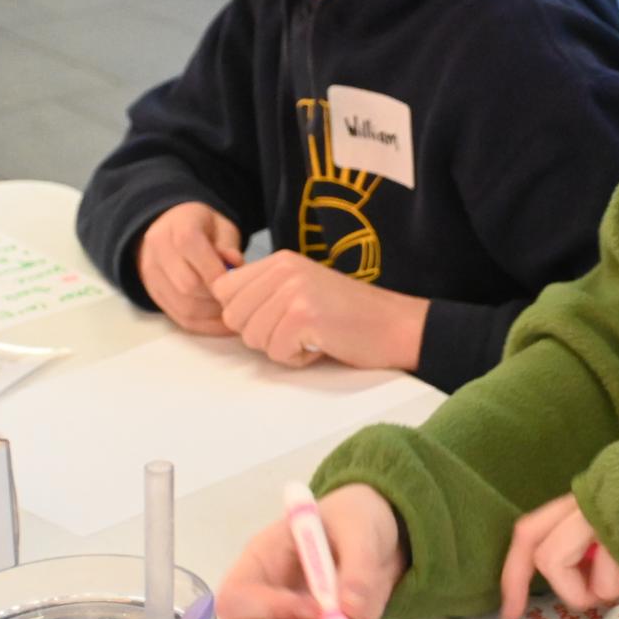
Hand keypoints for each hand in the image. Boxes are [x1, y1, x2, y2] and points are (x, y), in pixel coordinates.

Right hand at [137, 202, 243, 334]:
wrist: (169, 229)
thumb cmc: (202, 227)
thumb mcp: (221, 225)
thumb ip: (228, 245)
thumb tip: (236, 266)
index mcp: (177, 227)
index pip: (192, 249)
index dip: (218, 272)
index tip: (238, 284)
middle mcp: (158, 250)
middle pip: (187, 285)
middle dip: (217, 296)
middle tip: (237, 299)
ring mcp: (152, 275)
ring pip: (184, 306)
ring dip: (213, 314)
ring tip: (232, 310)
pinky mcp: (155, 294)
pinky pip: (179, 318)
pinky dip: (205, 325)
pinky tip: (222, 322)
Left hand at [211, 250, 426, 370]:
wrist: (395, 325)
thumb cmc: (349, 315)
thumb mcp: (302, 289)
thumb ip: (266, 292)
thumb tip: (223, 308)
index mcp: (281, 260)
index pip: (223, 289)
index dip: (241, 313)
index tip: (272, 320)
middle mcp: (284, 269)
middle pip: (233, 316)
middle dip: (261, 335)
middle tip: (296, 331)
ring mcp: (294, 291)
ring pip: (252, 337)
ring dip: (280, 348)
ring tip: (311, 336)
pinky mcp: (304, 316)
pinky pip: (276, 352)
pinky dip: (297, 358)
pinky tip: (321, 345)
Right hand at [217, 483, 404, 618]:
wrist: (379, 536)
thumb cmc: (353, 518)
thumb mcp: (359, 527)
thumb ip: (358, 564)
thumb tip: (350, 608)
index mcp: (260, 562)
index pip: (235, 598)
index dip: (266, 609)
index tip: (315, 606)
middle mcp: (263, 598)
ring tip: (353, 618)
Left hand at [498, 493, 618, 618]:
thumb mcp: (618, 525)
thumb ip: (589, 545)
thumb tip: (575, 589)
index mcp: (582, 498)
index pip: (528, 533)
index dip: (513, 576)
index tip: (511, 617)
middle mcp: (592, 501)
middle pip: (552, 560)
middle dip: (575, 591)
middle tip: (602, 595)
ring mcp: (615, 516)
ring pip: (598, 581)